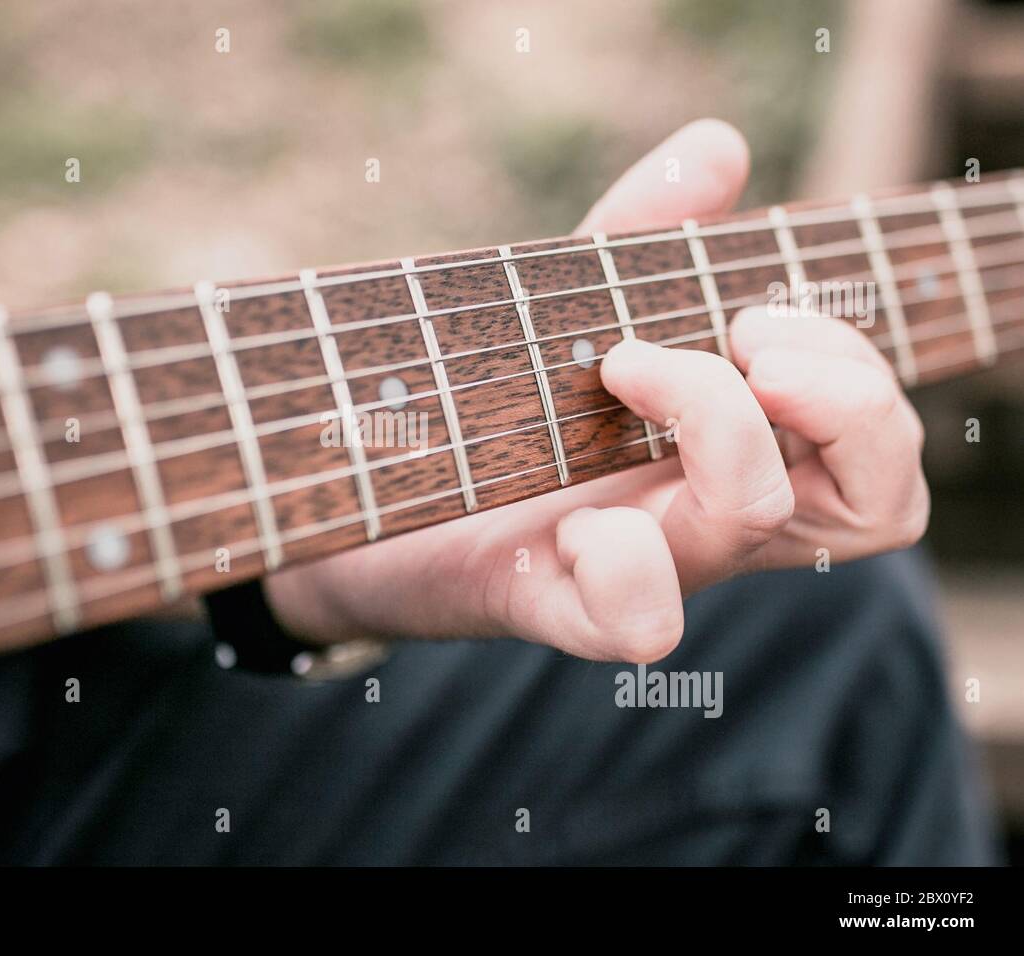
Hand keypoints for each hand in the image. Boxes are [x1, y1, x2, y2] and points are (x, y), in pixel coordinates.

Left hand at [266, 119, 928, 662]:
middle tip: (745, 338)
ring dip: (721, 427)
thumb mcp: (566, 303)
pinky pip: (635, 619)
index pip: (875, 456)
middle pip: (878, 505)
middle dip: (843, 398)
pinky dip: (624, 559)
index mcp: (728, 459)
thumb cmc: (482, 402)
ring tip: (627, 366)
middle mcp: (705, 520)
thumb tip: (720, 147)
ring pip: (758, 531)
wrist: (360, 494)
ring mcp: (641, 568)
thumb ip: (644, 231)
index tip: (755, 313)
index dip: (862, 382)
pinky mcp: (553, 602)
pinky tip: (570, 515)